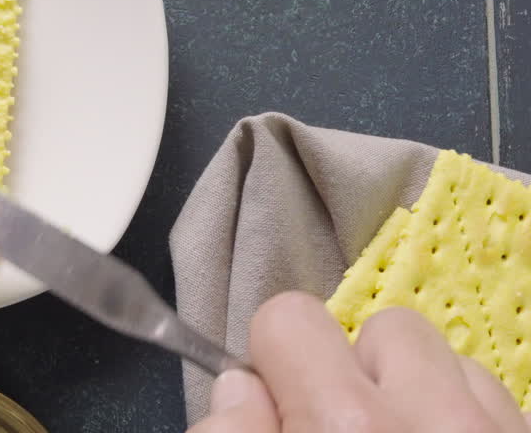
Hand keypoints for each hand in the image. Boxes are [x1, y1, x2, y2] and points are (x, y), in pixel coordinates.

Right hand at [192, 292, 530, 431]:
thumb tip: (240, 389)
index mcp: (346, 424)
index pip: (289, 317)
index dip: (276, 362)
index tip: (279, 405)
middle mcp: (432, 414)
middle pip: (382, 327)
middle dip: (357, 373)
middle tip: (341, 430)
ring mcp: (498, 430)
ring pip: (450, 358)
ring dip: (420, 393)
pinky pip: (496, 398)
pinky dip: (468, 419)